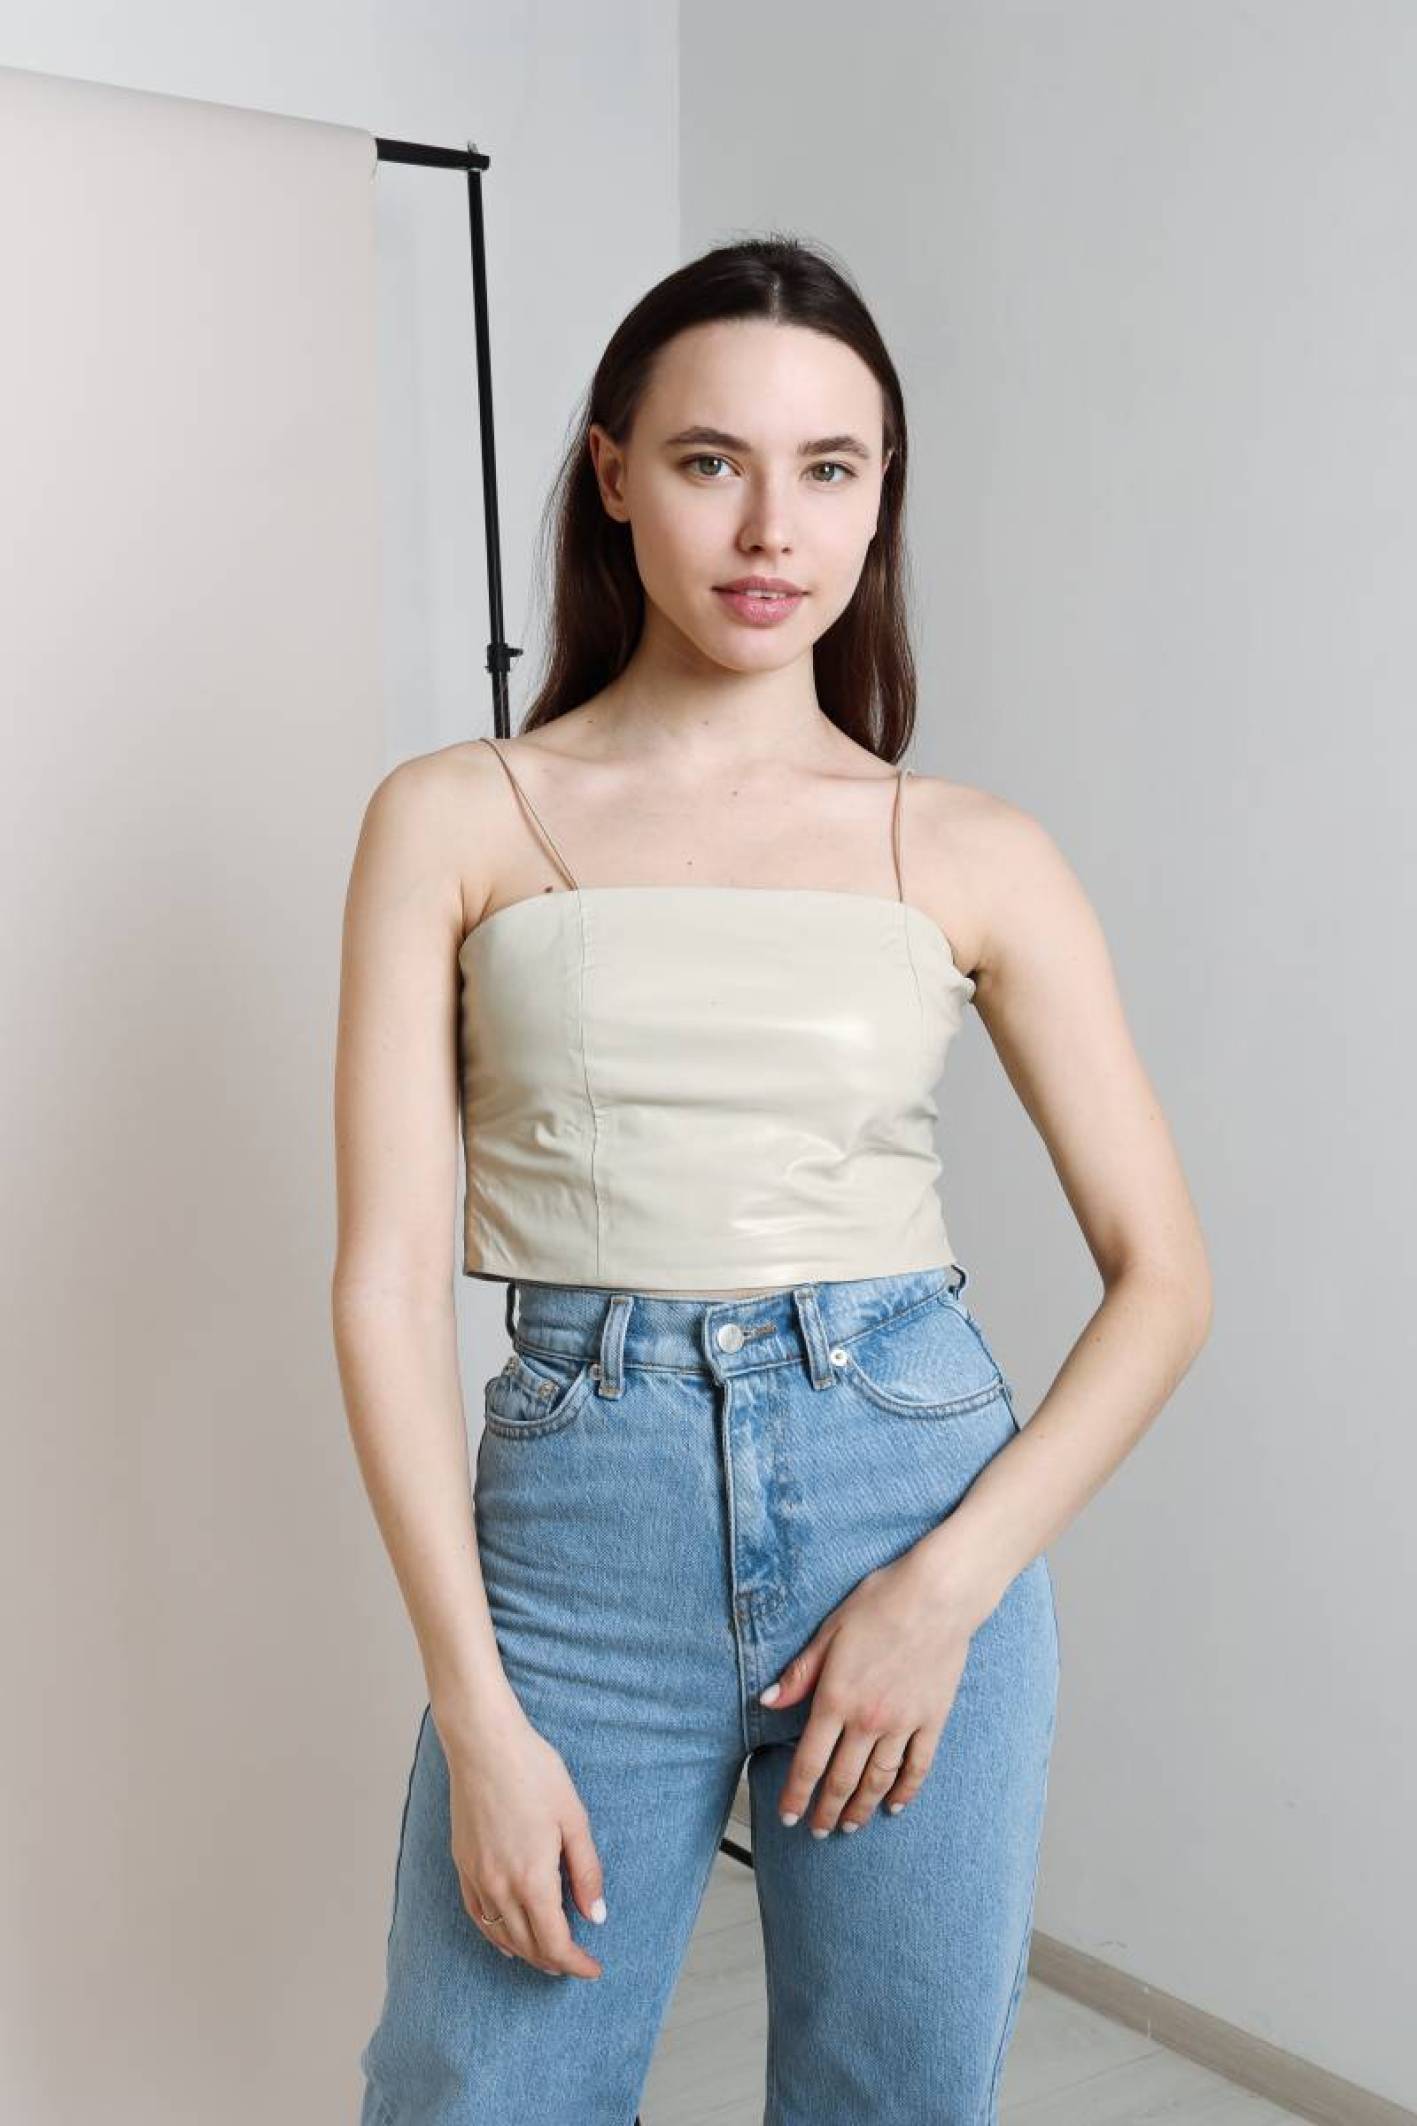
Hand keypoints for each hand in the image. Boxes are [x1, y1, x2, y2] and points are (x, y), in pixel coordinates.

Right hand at [435, 1701, 608, 1978]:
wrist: (485, 1744)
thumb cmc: (534, 1773)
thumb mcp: (574, 1819)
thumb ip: (586, 1872)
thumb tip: (595, 1916)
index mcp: (533, 1879)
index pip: (556, 1944)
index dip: (576, 1963)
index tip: (593, 1969)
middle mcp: (500, 1887)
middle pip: (529, 1946)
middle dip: (555, 1962)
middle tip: (577, 1963)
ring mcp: (477, 1877)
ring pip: (502, 1936)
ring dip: (528, 1953)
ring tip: (549, 1956)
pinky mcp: (462, 1864)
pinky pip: (478, 1915)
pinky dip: (495, 1936)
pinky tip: (506, 1940)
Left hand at [759, 1553, 980, 1835]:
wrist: (938, 1595)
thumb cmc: (881, 1603)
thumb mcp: (829, 1631)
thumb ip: (800, 1673)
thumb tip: (769, 1700)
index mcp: (837, 1698)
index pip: (809, 1762)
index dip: (797, 1795)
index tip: (789, 1817)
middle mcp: (868, 1719)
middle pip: (842, 1780)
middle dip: (826, 1811)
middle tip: (817, 1830)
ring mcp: (903, 1723)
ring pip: (877, 1780)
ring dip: (860, 1809)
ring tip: (849, 1826)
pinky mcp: (933, 1719)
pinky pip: (917, 1766)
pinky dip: (905, 1791)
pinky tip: (894, 1805)